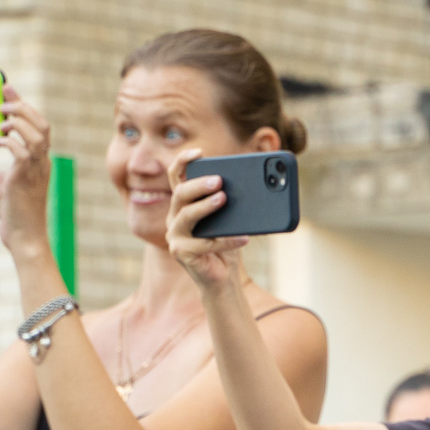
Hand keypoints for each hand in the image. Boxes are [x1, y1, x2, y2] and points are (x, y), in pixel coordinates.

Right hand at [164, 147, 249, 292]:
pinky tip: (245, 238)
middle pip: (180, 193)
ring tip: (223, 199)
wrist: (224, 276)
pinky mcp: (181, 253)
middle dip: (199, 184)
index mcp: (183, 204)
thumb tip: (255, 183)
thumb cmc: (227, 244)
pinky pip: (204, 244)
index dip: (183, 161)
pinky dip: (227, 240)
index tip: (198, 152)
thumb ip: (232, 201)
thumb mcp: (231, 219)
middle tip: (219, 180)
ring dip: (206, 206)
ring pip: (186, 216)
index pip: (177, 177)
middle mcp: (174, 217)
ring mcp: (175, 236)